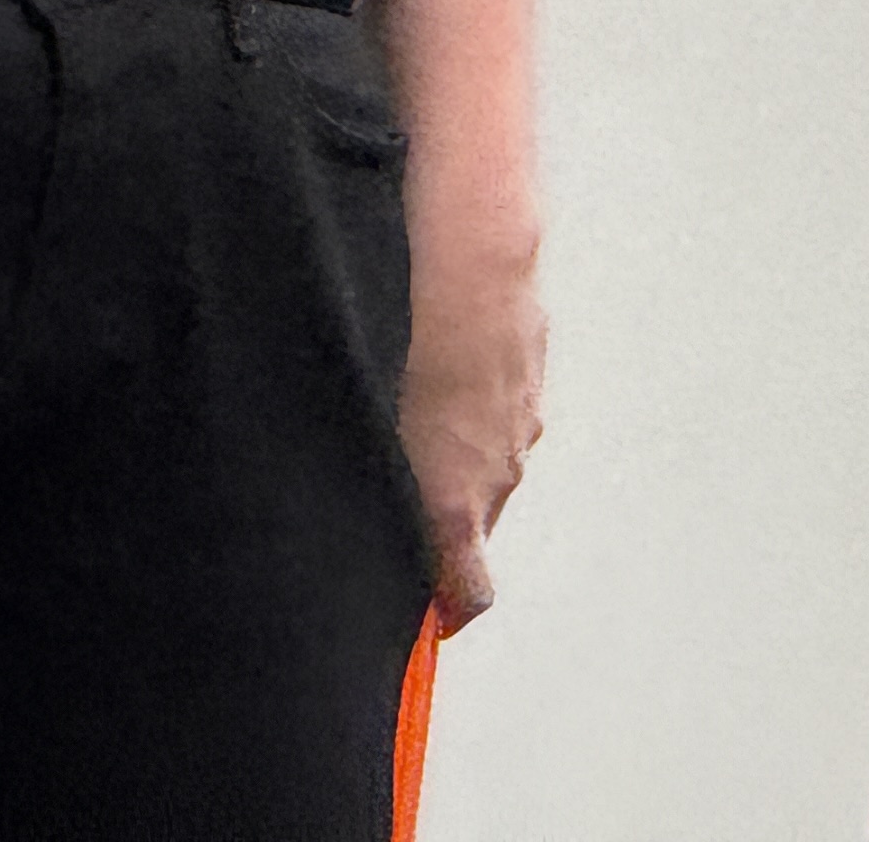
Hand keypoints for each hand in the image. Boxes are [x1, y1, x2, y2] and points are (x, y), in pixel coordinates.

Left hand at [398, 217, 545, 628]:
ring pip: (489, 458)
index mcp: (458, 503)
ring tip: (411, 403)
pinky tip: (437, 359)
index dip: (448, 607)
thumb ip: (363, 483)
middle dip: (440, 517)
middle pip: (475, 522)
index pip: (470, 594)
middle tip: (392, 486)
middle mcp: (499, 472)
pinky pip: (500, 407)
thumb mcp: (367, 422)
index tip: (426, 616)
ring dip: (456, 448)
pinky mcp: (530, 376)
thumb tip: (338, 515)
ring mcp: (521, 423)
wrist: (472, 252)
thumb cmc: (408, 332)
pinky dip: (474, 399)